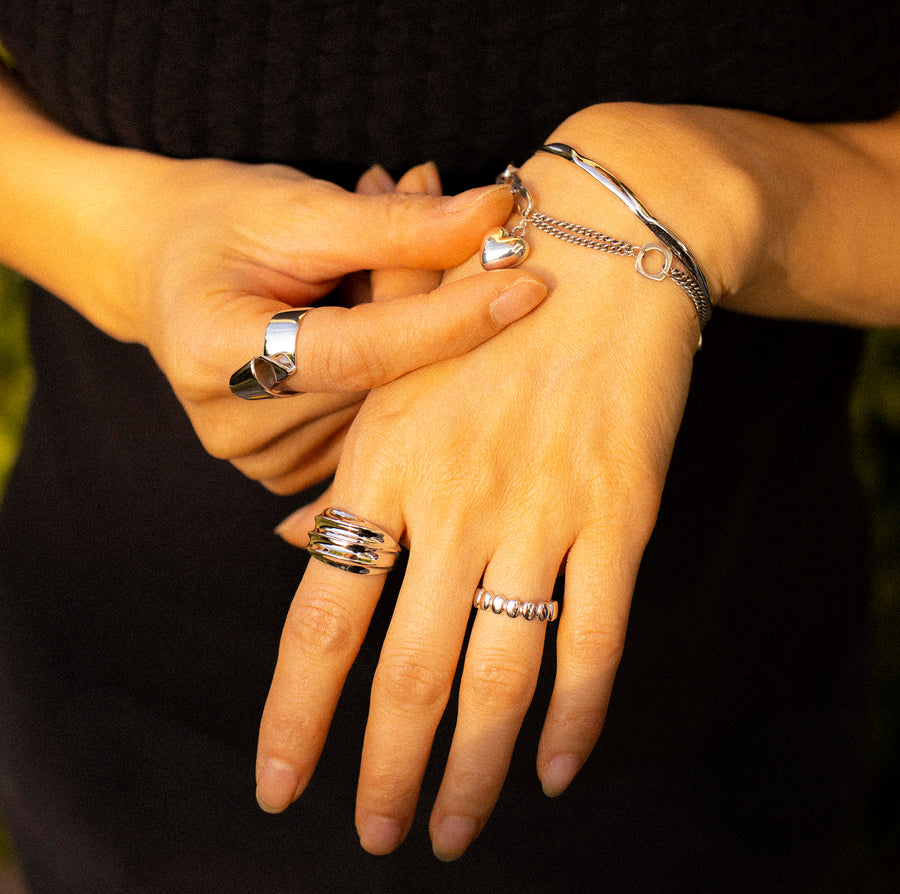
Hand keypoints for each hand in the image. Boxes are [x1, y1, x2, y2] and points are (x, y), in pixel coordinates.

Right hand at [115, 155, 544, 493]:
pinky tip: (368, 324)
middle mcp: (234, 424)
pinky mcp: (290, 471)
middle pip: (382, 385)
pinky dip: (394, 378)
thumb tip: (496, 218)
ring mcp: (264, 458)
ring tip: (373, 273)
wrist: (165, 268)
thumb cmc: (222, 225)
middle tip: (444, 228)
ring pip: (388, 412)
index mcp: (216, 351)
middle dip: (433, 312)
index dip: (447, 321)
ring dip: (414, 341)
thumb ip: (394, 225)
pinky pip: (374, 433)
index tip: (526, 287)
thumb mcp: (297, 206)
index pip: (359, 350)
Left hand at [258, 109, 714, 857]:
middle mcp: (454, 501)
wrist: (598, 246)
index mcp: (384, 465)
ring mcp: (540, 512)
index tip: (281, 788)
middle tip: (377, 837)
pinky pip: (597, 640)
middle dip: (387, 771)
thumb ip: (351, 470)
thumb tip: (301, 545)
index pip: (320, 617)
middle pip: (407, 672)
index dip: (296, 714)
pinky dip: (576, 718)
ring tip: (455, 831)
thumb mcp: (395, 376)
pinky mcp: (618, 514)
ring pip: (500, 675)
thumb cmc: (484, 308)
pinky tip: (555, 768)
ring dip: (473, 770)